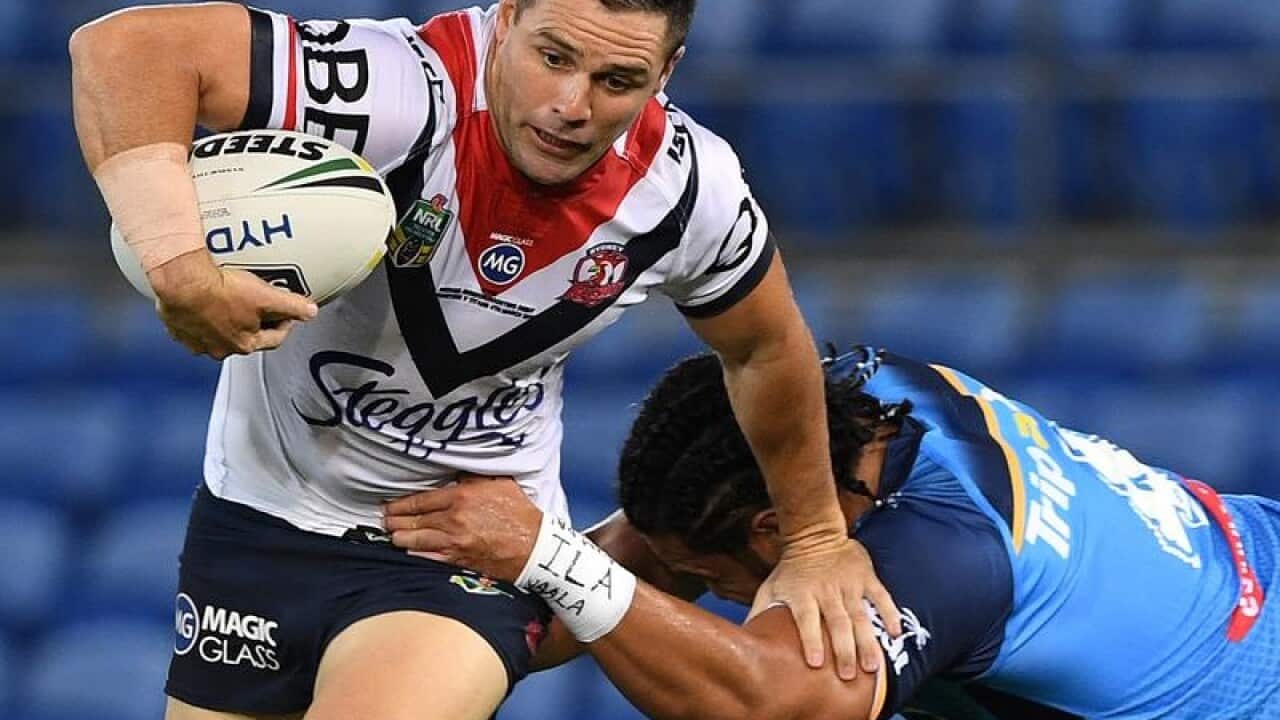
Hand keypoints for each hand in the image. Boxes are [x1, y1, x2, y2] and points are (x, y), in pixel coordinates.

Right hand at [149, 250, 317, 358]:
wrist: (183, 284)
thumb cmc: (222, 292)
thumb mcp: (266, 297)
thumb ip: (292, 306)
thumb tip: (311, 311)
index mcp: (245, 344)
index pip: (274, 339)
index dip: (285, 324)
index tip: (287, 313)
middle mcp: (220, 349)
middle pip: (246, 337)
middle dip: (255, 323)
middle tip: (257, 304)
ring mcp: (197, 341)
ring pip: (219, 333)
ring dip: (227, 321)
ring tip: (230, 300)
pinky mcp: (178, 329)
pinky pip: (194, 325)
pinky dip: (202, 316)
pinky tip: (204, 301)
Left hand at [383, 475, 542, 581]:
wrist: (535, 546)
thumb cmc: (520, 512)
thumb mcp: (500, 483)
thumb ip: (475, 477)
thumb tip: (457, 472)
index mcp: (462, 496)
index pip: (421, 500)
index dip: (401, 504)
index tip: (388, 505)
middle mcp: (454, 519)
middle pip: (414, 521)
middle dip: (395, 521)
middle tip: (384, 520)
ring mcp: (455, 542)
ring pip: (417, 541)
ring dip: (400, 538)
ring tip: (391, 535)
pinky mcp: (459, 560)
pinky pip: (429, 558)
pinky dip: (415, 554)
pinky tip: (407, 551)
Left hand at [748, 536, 900, 680]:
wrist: (814, 534)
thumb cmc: (791, 569)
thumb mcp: (770, 587)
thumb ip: (761, 612)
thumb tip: (746, 639)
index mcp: (802, 594)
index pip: (806, 619)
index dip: (811, 639)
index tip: (815, 663)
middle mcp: (826, 591)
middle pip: (836, 622)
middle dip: (844, 650)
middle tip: (848, 675)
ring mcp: (848, 585)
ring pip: (860, 616)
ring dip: (867, 642)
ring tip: (872, 667)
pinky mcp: (866, 578)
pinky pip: (881, 597)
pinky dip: (889, 614)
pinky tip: (895, 633)